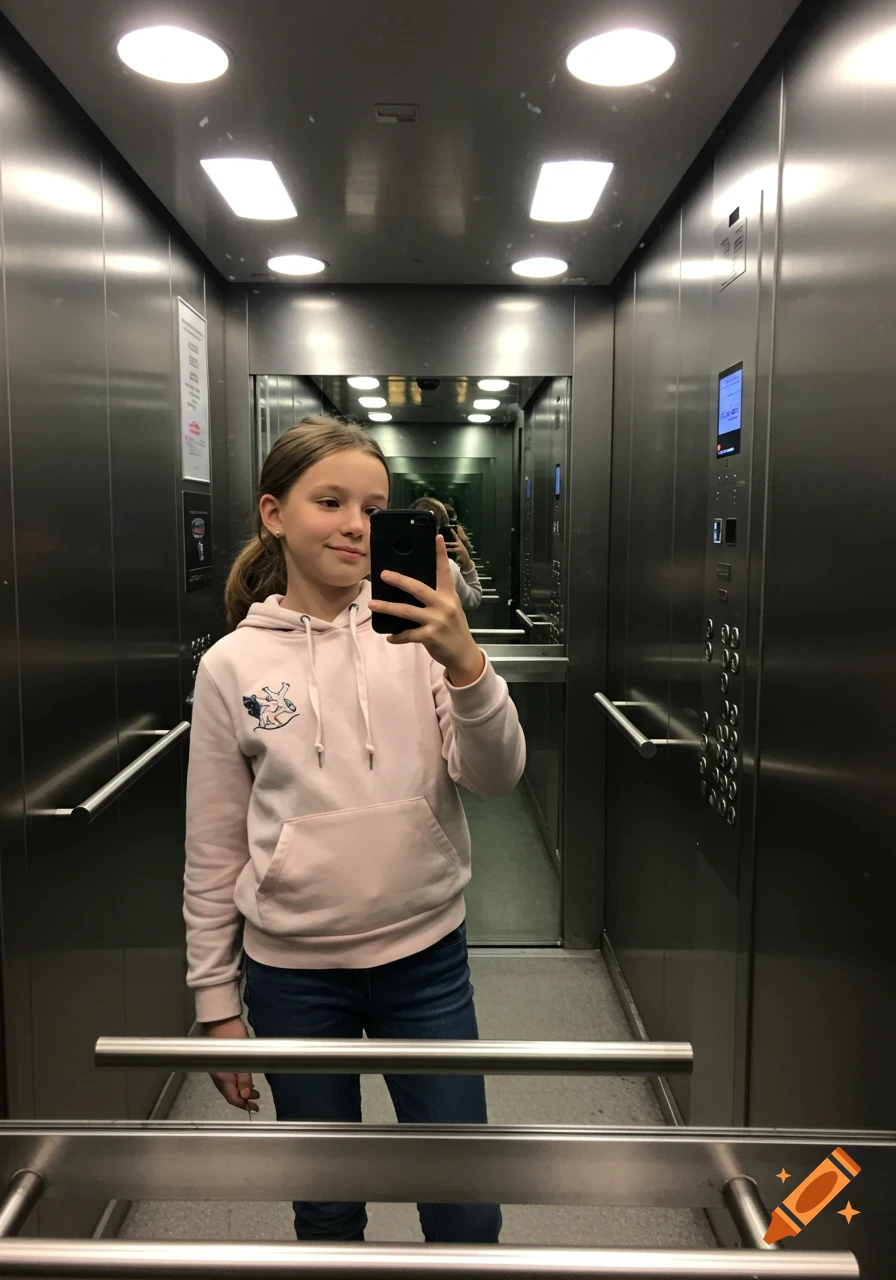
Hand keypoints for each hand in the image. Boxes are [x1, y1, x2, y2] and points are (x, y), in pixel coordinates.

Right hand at [203, 1015, 259, 1113]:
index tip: (254, 1108)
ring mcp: (217, 1070)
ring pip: (229, 1087)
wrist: (220, 1020)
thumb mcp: (243, 1057)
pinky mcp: (219, 1064)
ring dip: (241, 1091)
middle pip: (230, 1095)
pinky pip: (228, 1079)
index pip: (233, 1098)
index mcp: (223, 1077)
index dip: (244, 1105)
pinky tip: (244, 1080)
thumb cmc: (231, 1034)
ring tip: (254, 1092)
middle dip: (244, 1100)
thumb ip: (244, 1078)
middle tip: (256, 1101)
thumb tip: (246, 1096)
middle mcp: (218, 1076)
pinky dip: (237, 1083)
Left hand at [369, 535, 484, 685]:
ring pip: (406, 611)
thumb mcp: (450, 609)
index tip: (435, 537)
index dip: (440, 554)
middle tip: (383, 574)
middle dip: (399, 580)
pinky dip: (397, 636)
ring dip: (387, 607)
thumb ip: (436, 599)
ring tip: (372, 604)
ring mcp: (436, 621)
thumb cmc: (453, 629)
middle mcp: (443, 605)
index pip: (444, 571)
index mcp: (449, 596)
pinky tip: (389, 637)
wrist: (464, 655)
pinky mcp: (430, 636)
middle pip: (418, 588)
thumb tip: (410, 590)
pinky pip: (408, 634)